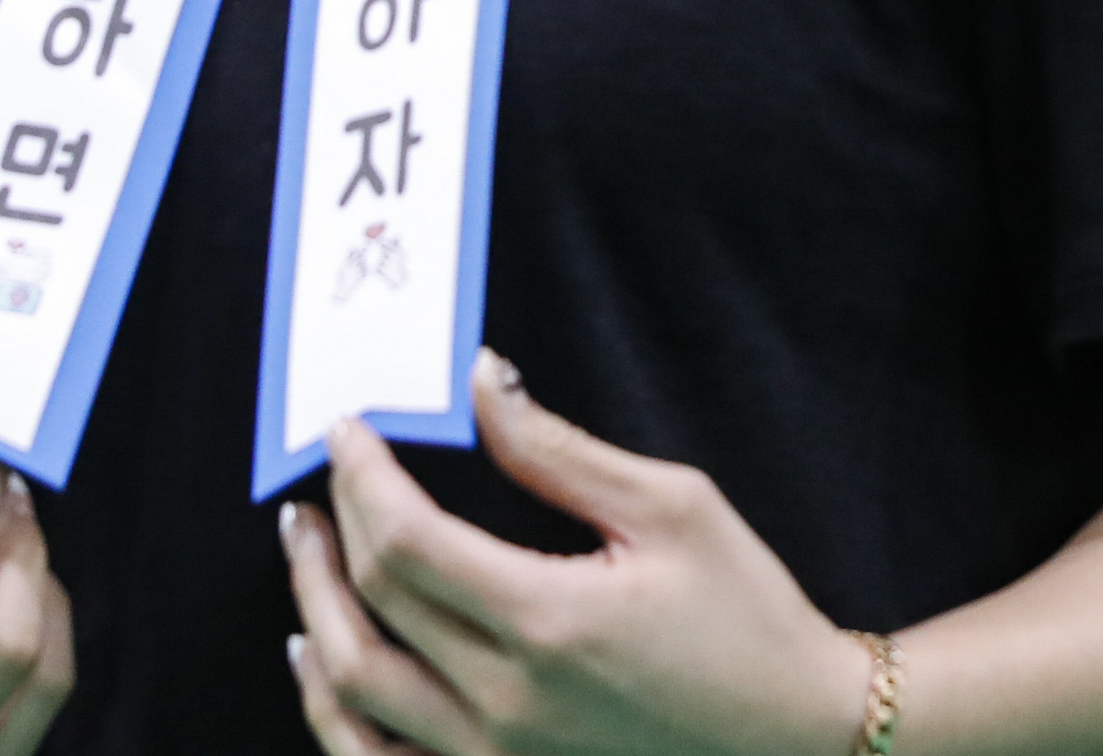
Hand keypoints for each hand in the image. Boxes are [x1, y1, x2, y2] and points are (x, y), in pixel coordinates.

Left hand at [284, 352, 869, 755]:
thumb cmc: (747, 616)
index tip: (350, 430)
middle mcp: (506, 701)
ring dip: (314, 614)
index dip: (362, 476)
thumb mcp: (672, 507)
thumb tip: (483, 381)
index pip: (405, 540)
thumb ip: (560, 449)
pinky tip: (323, 666)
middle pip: (371, 606)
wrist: (796, 736)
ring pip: (354, 692)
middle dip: (330, 531)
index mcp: (547, 621)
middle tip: (319, 479)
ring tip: (306, 555)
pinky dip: (333, 715)